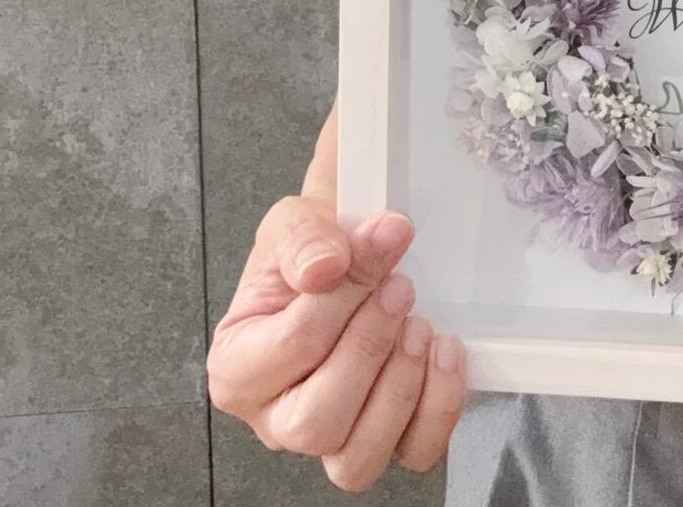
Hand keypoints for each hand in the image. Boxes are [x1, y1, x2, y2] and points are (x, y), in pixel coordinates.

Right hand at [207, 108, 465, 491]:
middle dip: (370, 349)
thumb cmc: (314, 251)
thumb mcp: (295, 223)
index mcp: (236, 367)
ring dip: (400, 386)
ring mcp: (332, 437)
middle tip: (400, 290)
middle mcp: (276, 417)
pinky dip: (439, 405)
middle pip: (315, 422)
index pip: (290, 348)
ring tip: (420, 324)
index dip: (342, 299)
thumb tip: (325, 267)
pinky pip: (415, 451)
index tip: (378, 249)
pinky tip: (445, 351)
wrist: (351, 255)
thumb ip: (303, 241)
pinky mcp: (385, 439)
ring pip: (357, 458)